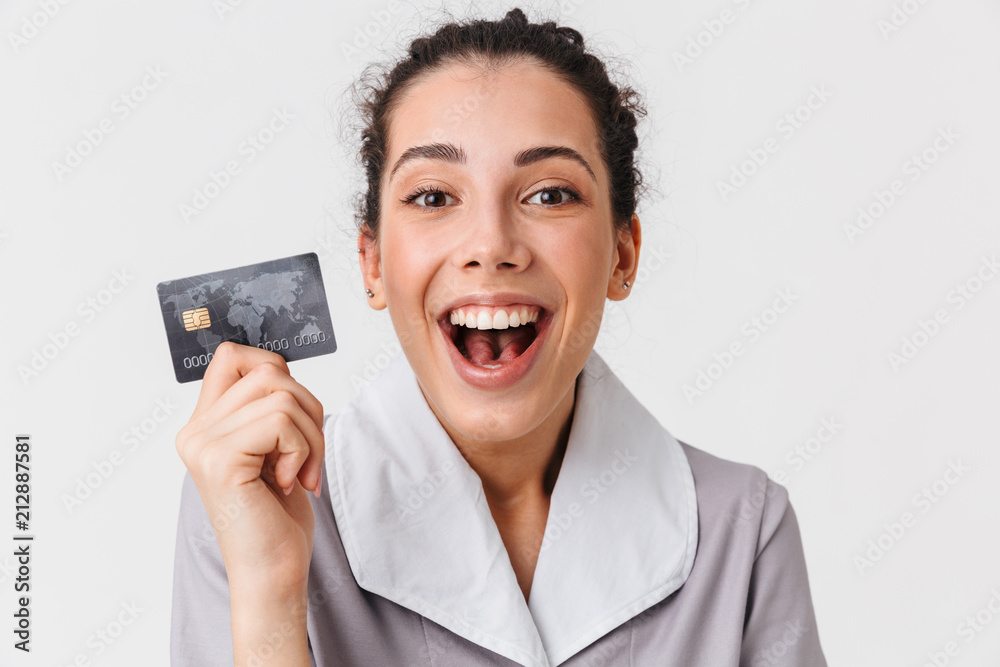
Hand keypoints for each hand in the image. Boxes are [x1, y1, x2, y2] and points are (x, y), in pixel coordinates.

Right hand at [175, 341, 324, 589]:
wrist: (273, 571)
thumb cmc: (278, 515)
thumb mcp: (275, 447)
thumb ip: (268, 405)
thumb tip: (282, 365)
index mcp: (206, 425)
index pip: (233, 355)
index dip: (275, 368)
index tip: (295, 414)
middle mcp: (195, 431)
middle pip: (270, 371)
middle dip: (309, 410)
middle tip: (307, 456)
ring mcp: (203, 444)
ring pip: (282, 394)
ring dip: (310, 435)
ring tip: (299, 472)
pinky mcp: (220, 460)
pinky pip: (281, 421)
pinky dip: (302, 450)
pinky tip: (288, 483)